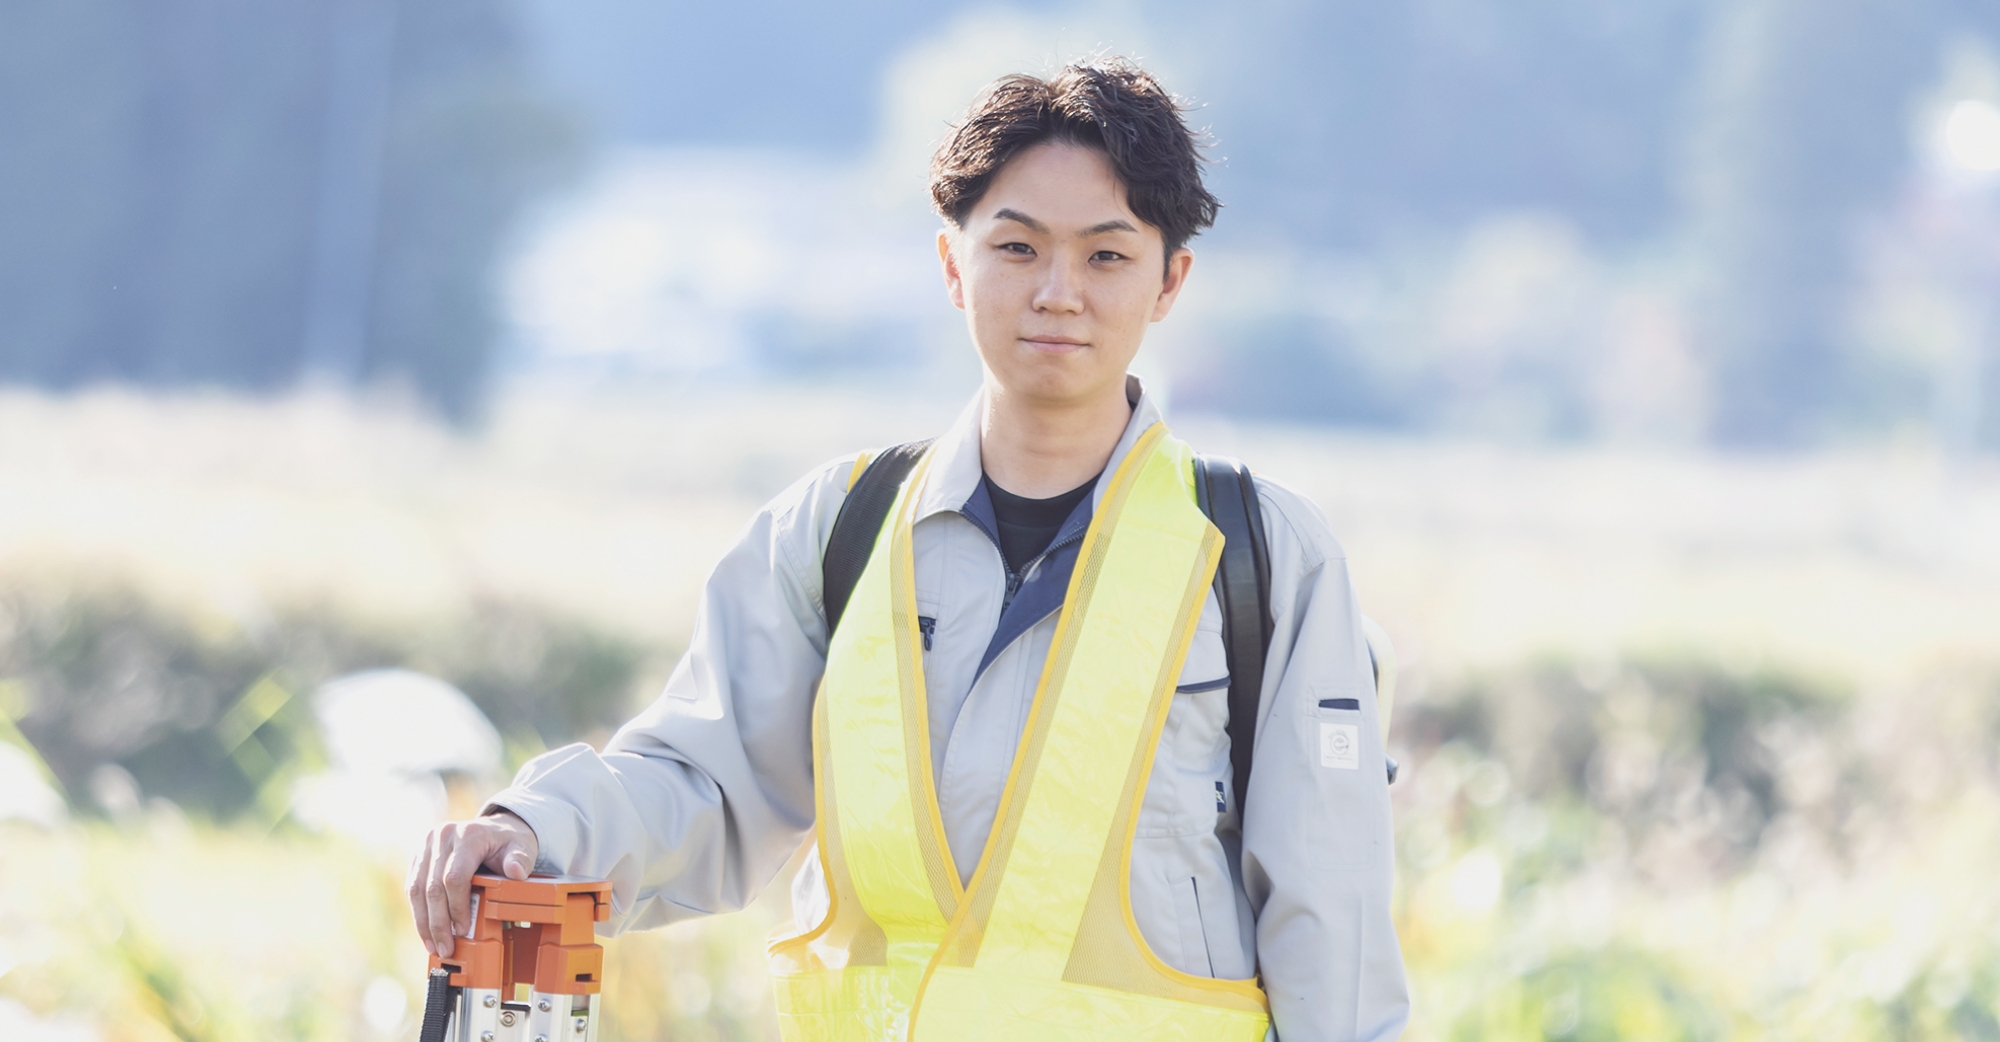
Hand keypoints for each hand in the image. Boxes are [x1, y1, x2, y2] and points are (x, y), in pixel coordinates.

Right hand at [407, 810, 539, 957]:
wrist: (494, 829)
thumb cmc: (507, 842)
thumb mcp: (522, 847)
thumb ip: (520, 860)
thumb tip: (516, 872)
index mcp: (468, 835)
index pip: (455, 877)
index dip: (457, 907)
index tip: (463, 929)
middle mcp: (442, 837)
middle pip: (432, 887)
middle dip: (438, 923)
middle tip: (446, 947)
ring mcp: (427, 846)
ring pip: (416, 890)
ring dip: (424, 922)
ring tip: (433, 946)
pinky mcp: (418, 857)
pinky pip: (413, 888)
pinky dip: (419, 912)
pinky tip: (426, 931)